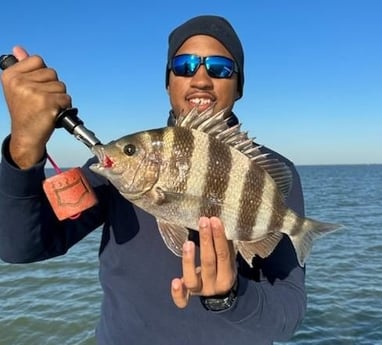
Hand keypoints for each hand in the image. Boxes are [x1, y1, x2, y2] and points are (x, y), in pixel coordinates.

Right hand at [1, 46, 71, 167]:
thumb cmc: (26, 111)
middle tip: (40, 101)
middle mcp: (20, 82)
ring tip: (46, 107)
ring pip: (61, 86)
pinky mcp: (47, 102)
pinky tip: (52, 113)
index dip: (42, 75)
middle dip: (52, 87)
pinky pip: (66, 98)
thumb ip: (21, 67)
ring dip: (59, 97)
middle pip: (52, 73)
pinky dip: (64, 106)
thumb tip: (18, 48)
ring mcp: (33, 92)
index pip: (38, 60)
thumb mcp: (18, 87)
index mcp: (10, 75)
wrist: (26, 135)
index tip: (34, 88)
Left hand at [171, 216, 236, 307]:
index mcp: (227, 275)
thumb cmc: (223, 268)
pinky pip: (183, 300)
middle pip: (209, 263)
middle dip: (206, 240)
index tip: (214, 220)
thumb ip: (224, 245)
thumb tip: (217, 222)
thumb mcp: (229, 259)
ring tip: (188, 243)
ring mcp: (200, 291)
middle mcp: (214, 284)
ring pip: (193, 279)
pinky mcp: (189, 296)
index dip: (219, 237)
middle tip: (203, 221)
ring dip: (189, 260)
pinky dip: (178, 293)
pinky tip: (174, 281)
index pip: (223, 254)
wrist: (221, 293)